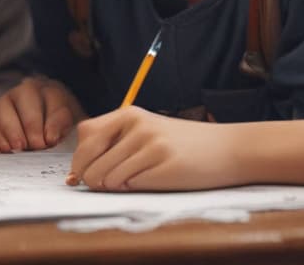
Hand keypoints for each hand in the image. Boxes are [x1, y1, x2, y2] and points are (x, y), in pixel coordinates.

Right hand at [0, 76, 82, 154]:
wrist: (43, 131)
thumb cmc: (57, 127)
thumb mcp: (67, 126)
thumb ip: (61, 126)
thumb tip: (50, 137)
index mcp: (49, 90)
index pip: (51, 98)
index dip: (51, 121)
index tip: (50, 141)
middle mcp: (25, 90)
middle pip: (24, 96)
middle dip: (30, 124)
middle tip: (35, 146)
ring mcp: (6, 100)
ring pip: (3, 107)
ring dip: (10, 130)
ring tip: (18, 149)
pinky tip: (5, 150)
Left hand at [68, 107, 239, 190]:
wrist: (226, 149)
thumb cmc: (181, 145)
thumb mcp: (146, 131)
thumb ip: (113, 144)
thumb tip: (77, 174)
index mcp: (129, 113)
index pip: (85, 135)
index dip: (80, 158)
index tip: (83, 173)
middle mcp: (137, 125)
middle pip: (90, 161)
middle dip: (92, 179)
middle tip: (109, 184)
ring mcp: (150, 144)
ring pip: (106, 178)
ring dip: (115, 187)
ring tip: (136, 180)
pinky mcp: (163, 164)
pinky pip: (129, 186)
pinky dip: (133, 189)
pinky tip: (151, 180)